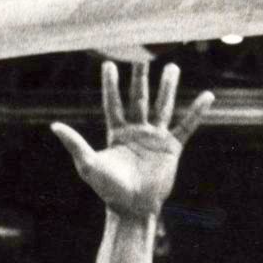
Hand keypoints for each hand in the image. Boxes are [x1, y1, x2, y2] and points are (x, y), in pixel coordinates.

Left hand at [51, 62, 213, 218]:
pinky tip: (208, 96)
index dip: (110, 85)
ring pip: (162, 107)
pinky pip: (187, 126)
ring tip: (172, 68)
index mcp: (117, 133)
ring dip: (167, 88)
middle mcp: (137, 131)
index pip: (113, 103)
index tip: (108, 63)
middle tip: (143, 54)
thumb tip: (54, 126)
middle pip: (139, 98)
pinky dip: (197, 112)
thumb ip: (75, 144)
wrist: (132, 207)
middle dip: (141, 78)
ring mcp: (155, 138)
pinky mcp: (172, 148)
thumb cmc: (108, 189)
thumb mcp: (88, 165)